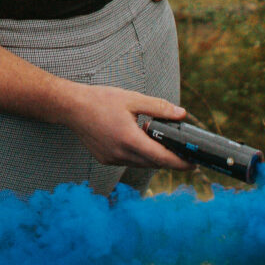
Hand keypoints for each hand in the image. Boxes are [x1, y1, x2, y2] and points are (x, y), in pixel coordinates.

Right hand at [56, 84, 188, 169]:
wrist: (71, 107)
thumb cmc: (101, 100)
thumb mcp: (133, 99)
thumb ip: (159, 107)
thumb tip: (182, 114)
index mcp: (129, 139)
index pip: (161, 158)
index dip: (180, 163)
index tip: (194, 164)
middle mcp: (120, 153)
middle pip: (153, 163)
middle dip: (169, 159)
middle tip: (183, 151)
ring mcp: (111, 159)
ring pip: (141, 163)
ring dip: (153, 157)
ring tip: (161, 143)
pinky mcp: (105, 159)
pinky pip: (128, 161)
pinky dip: (138, 155)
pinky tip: (139, 141)